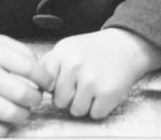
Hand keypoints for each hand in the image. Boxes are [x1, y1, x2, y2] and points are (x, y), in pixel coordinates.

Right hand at [0, 30, 52, 136]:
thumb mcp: (0, 41)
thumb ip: (23, 53)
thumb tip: (44, 73)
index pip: (29, 68)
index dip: (45, 78)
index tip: (47, 82)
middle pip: (21, 94)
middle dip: (36, 99)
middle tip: (36, 96)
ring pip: (8, 114)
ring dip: (24, 114)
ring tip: (24, 108)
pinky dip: (5, 129)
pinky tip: (8, 120)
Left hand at [39, 28, 160, 120]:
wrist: (126, 45)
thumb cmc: (95, 49)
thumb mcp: (69, 47)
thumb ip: (50, 64)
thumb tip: (34, 84)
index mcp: (62, 52)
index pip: (45, 84)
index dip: (54, 86)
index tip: (64, 81)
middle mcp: (74, 65)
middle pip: (59, 101)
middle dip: (69, 97)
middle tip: (82, 83)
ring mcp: (91, 80)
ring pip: (75, 110)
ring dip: (85, 103)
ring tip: (93, 86)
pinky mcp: (107, 93)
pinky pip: (94, 114)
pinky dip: (100, 107)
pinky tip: (103, 91)